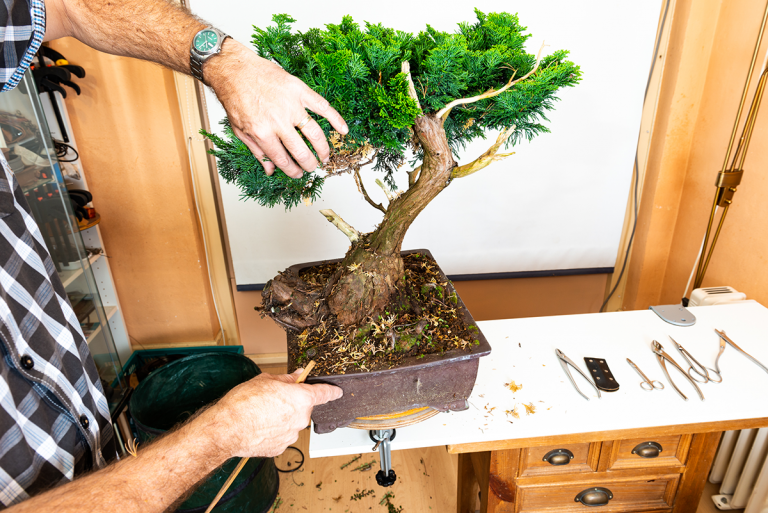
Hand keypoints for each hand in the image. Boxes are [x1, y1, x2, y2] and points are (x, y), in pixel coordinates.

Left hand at [205, 39, 347, 177]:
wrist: (234, 70)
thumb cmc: (235, 98)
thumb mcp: (239, 129)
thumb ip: (256, 151)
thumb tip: (270, 170)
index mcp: (262, 132)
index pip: (282, 159)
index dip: (292, 170)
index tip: (297, 174)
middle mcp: (278, 121)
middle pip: (301, 150)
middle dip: (309, 164)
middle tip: (312, 167)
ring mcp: (291, 105)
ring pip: (314, 133)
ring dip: (323, 149)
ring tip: (325, 157)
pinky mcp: (299, 90)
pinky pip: (322, 106)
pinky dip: (335, 118)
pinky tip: (343, 130)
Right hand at [206, 369, 342, 457]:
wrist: (227, 429)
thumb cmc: (244, 404)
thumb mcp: (266, 381)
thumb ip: (286, 379)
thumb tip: (297, 375)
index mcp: (301, 399)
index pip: (324, 393)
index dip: (331, 391)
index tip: (336, 392)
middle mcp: (300, 419)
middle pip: (303, 408)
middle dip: (291, 403)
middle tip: (272, 400)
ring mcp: (291, 435)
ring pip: (291, 423)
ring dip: (282, 418)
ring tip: (261, 415)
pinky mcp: (281, 447)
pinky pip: (281, 435)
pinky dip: (274, 431)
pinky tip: (260, 426)